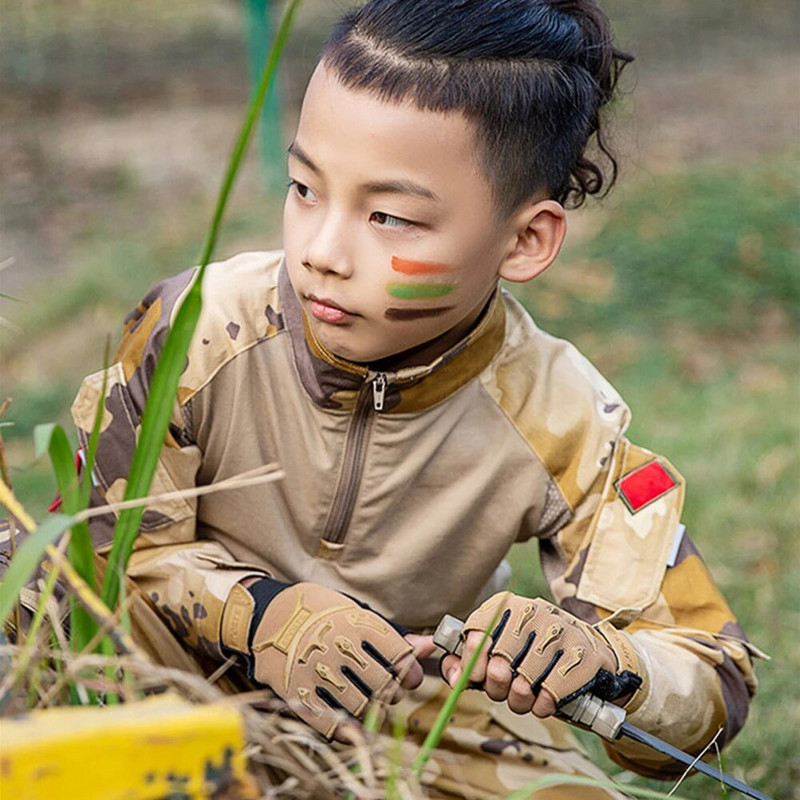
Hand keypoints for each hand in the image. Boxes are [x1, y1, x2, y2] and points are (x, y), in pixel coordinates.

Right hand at [221, 580, 426, 738]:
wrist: (268, 616)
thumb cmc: (320, 613)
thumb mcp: (356, 613)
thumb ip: (392, 635)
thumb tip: (429, 647)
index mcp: (357, 622)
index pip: (400, 656)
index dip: (410, 671)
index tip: (408, 675)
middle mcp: (340, 646)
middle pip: (384, 685)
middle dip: (392, 693)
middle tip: (388, 690)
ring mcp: (318, 670)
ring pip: (362, 706)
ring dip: (372, 712)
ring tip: (369, 703)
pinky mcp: (298, 691)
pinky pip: (330, 723)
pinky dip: (346, 730)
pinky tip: (350, 724)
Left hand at [440, 593, 639, 717]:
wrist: (588, 649)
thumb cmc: (532, 652)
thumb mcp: (500, 646)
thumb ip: (470, 659)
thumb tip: (455, 678)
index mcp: (507, 606)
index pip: (477, 634)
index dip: (471, 664)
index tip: (478, 678)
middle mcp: (533, 612)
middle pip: (498, 665)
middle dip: (496, 688)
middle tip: (503, 690)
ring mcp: (560, 632)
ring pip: (523, 685)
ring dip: (519, 701)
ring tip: (523, 697)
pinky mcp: (583, 655)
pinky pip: (550, 695)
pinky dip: (542, 707)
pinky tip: (543, 700)